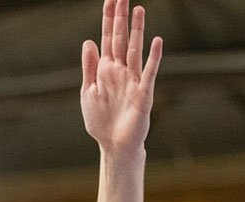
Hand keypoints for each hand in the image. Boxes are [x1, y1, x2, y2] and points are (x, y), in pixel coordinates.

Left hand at [80, 0, 162, 155]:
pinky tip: (157, 41)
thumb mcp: (88, 92)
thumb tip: (88, 41)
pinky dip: (153, 58)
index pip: (107, 38)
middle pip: (120, 38)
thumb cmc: (101, 120)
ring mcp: (133, 80)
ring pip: (134, 50)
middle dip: (120, 17)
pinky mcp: (143, 94)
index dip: (108, 19)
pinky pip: (149, 73)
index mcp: (105, 69)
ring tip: (138, 9)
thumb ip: (89, 67)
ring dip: (136, 31)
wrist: (113, 145)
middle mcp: (120, 70)